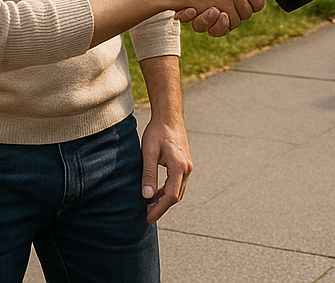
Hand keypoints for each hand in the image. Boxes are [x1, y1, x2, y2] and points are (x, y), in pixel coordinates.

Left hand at [138, 56, 192, 223]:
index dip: (159, 210)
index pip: (170, 196)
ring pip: (178, 190)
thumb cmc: (158, 131)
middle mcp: (186, 168)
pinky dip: (168, 190)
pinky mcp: (185, 163)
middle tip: (146, 213)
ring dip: (165, 199)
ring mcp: (187, 166)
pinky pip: (178, 182)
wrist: (169, 115)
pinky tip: (156, 190)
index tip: (148, 218)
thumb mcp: (148, 152)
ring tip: (149, 203)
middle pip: (176, 196)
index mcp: (179, 167)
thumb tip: (147, 196)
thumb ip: (148, 175)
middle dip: (161, 206)